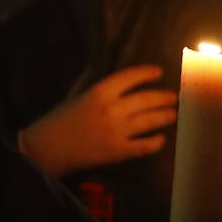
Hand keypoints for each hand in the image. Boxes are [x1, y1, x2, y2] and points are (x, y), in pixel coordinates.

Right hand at [18, 65, 176, 176]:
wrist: (47, 148)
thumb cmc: (59, 118)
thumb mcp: (76, 93)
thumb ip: (93, 81)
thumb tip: (107, 69)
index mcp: (100, 91)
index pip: (130, 77)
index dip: (147, 73)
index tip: (158, 72)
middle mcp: (112, 109)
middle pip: (146, 99)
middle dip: (163, 97)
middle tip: (173, 97)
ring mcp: (116, 131)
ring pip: (149, 121)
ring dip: (164, 116)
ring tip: (173, 113)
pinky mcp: (117, 151)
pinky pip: (144, 146)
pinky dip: (155, 142)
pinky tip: (160, 139)